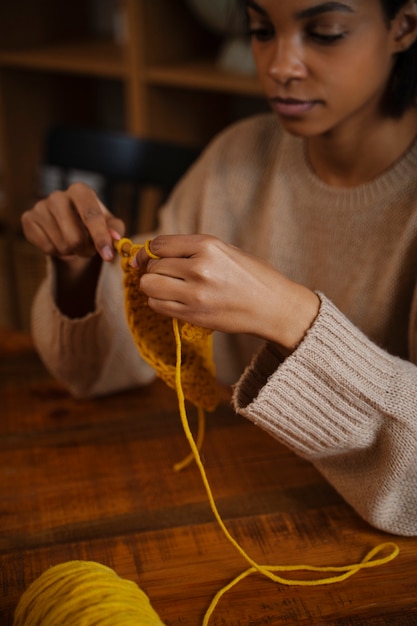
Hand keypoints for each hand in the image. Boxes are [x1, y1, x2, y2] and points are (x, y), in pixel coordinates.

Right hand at [21, 182, 124, 262]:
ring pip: (61, 245)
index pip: (91, 214)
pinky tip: (59, 242)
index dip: (100, 238)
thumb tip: (114, 238)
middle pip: (74, 237)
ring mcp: (40, 206)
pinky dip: (57, 252)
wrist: (69, 225)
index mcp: (80, 191)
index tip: (108, 256)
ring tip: (74, 244)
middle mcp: (58, 195)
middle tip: (88, 249)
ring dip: (72, 252)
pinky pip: (47, 248)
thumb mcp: (111, 226)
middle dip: (85, 250)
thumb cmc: (94, 225)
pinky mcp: (28, 219)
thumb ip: (115, 230)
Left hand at [135, 234, 319, 350]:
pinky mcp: (194, 315)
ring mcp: (195, 294)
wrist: (273, 306)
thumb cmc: (251, 276)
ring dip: (153, 288)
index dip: (149, 252)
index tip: (149, 258)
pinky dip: (159, 302)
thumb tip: (153, 253)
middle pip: (152, 267)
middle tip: (165, 275)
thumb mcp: (224, 250)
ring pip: (150, 287)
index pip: (159, 245)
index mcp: (208, 246)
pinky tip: (174, 300)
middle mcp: (199, 268)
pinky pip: (158, 306)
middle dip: (153, 271)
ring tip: (168, 288)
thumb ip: (191, 249)